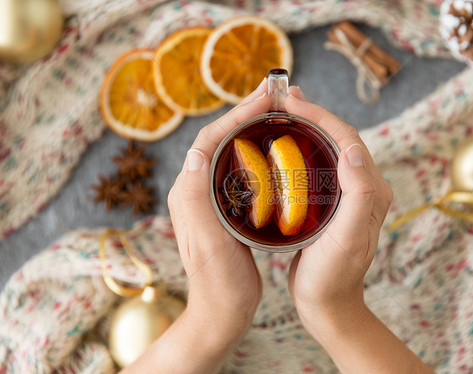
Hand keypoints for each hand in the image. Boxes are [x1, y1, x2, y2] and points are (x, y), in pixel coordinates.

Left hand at [168, 79, 270, 338]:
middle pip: (220, 138)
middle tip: (276, 95)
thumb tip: (196, 154)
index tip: (267, 99)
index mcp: (189, 192)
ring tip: (279, 112)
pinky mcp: (225, 208)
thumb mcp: (208, 244)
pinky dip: (257, 150)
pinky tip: (277, 149)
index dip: (238, 115)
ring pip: (231, 150)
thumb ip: (196, 200)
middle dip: (247, 113)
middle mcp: (195, 189)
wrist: (222, 312)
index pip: (210, 139)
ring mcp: (210, 198)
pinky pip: (241, 167)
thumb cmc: (218, 283)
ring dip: (252, 127)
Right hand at [286, 86, 392, 330]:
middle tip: (284, 100)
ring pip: (328, 149)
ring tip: (281, 115)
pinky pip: (318, 166)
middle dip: (313, 114)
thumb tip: (354, 149)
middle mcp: (364, 187)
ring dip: (307, 128)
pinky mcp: (332, 203)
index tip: (291, 103)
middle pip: (339, 138)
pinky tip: (282, 147)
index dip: (320, 116)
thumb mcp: (347, 238)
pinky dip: (301, 149)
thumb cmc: (333, 276)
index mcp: (371, 189)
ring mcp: (347, 195)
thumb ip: (358, 194)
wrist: (328, 305)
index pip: (348, 139)